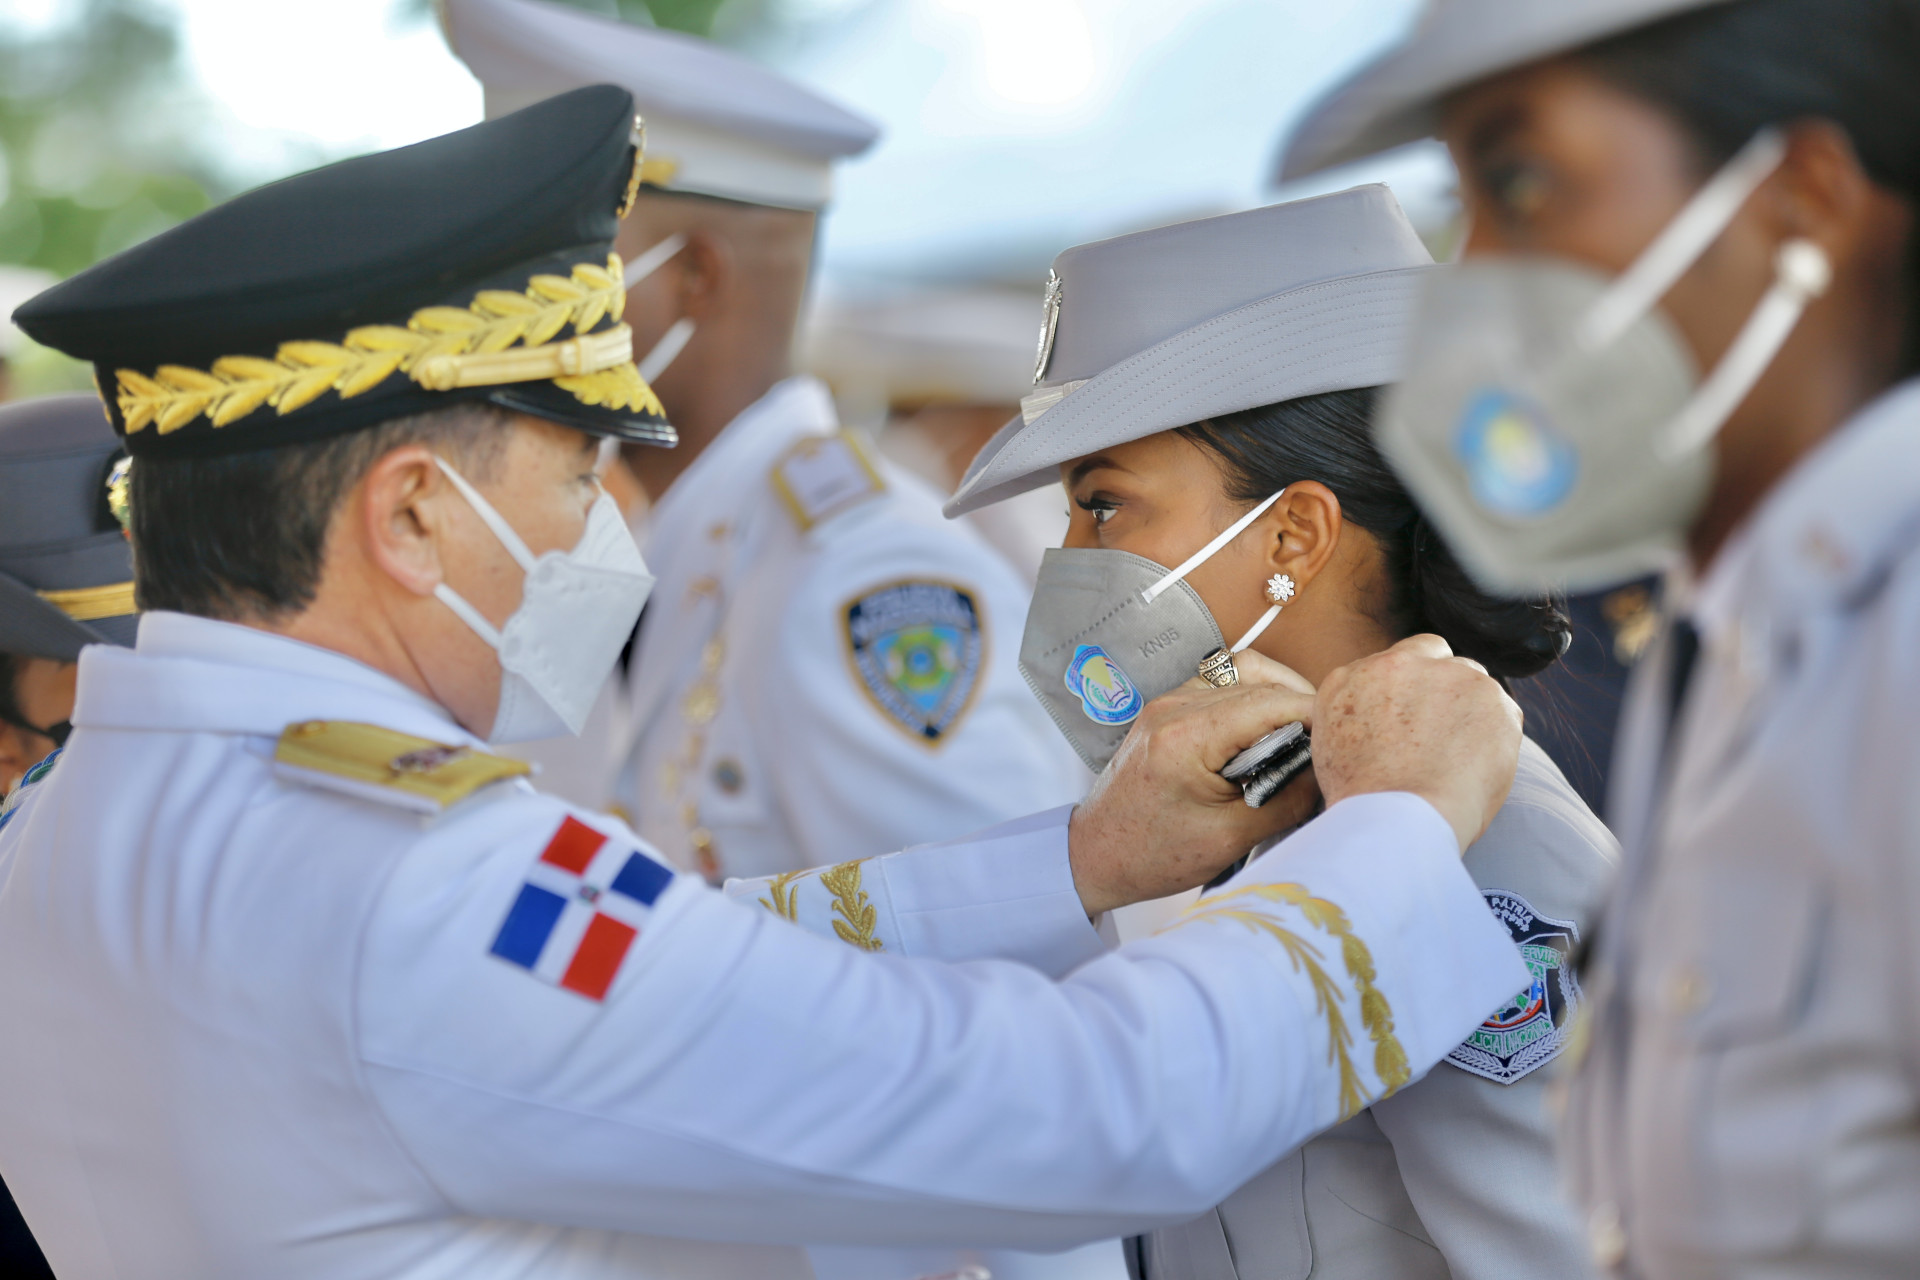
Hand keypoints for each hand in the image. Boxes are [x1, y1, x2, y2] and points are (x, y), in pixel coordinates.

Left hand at [1067, 652, 1317, 916]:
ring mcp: (1168, 701)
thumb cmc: (1154, 855)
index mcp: (1187, 736)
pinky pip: (1222, 684)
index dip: (1317, 716)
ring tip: (1301, 738)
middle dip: (1303, 706)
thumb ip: (1288, 799)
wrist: (1096, 855)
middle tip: (1329, 743)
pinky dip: (1253, 699)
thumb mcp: (1232, 837)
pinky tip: (1267, 735)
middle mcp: (1174, 706)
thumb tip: (1331, 770)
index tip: (1344, 739)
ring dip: (1279, 696)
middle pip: (1261, 679)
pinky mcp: (1168, 708)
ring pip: (1244, 672)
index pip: (1272, 702)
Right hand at [1311, 634, 1520, 851]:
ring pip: (1472, 681)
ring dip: (1471, 708)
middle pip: (1436, 656)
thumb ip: (1356, 716)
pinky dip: (1496, 735)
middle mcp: (1398, 664)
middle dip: (1443, 685)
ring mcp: (1449, 676)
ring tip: (1461, 758)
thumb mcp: (1329, 747)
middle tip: (1443, 731)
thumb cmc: (1361, 800)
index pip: (1393, 662)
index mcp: (1351, 677)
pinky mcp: (1492, 698)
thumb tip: (1382, 719)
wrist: (1395, 817)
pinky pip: (1502, 712)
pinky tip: (1478, 768)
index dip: (1409, 688)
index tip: (1415, 717)